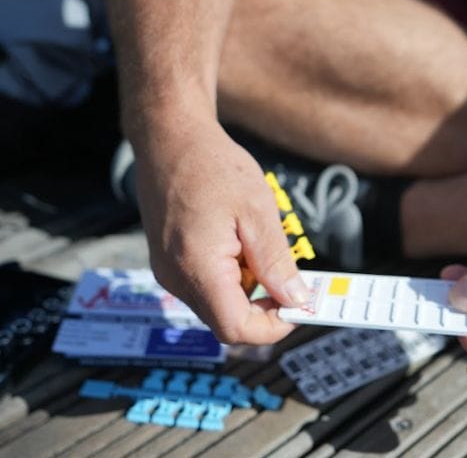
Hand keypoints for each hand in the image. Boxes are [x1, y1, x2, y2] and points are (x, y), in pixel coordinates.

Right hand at [132, 116, 309, 344]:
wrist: (168, 138)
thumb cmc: (212, 166)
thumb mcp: (258, 212)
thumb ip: (276, 263)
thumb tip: (296, 299)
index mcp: (198, 268)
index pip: (236, 329)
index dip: (273, 326)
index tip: (298, 305)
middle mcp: (176, 278)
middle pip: (227, 322)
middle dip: (264, 308)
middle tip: (290, 279)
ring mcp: (168, 272)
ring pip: (218, 305)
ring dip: (248, 291)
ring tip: (259, 249)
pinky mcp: (168, 263)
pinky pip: (205, 287)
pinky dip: (231, 278)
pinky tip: (240, 245)